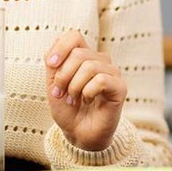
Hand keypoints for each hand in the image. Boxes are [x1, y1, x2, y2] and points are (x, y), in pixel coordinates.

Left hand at [45, 31, 126, 150]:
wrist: (79, 134)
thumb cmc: (69, 109)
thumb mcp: (53, 84)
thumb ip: (53, 64)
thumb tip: (56, 45)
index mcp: (85, 57)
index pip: (75, 36)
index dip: (60, 47)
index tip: (51, 65)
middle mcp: (100, 61)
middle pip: (78, 53)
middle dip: (63, 76)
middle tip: (62, 93)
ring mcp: (112, 73)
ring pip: (89, 66)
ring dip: (75, 87)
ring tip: (74, 99)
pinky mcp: (120, 87)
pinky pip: (100, 80)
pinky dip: (88, 92)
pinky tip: (89, 101)